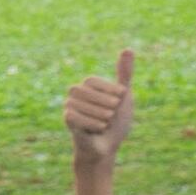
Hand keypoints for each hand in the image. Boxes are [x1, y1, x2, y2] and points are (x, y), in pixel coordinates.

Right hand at [63, 43, 138, 163]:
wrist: (109, 146)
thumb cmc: (118, 121)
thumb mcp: (125, 95)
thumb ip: (125, 73)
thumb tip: (128, 48)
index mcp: (88, 85)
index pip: (93, 80)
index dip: (109, 91)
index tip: (120, 100)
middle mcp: (75, 93)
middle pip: (85, 91)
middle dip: (106, 104)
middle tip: (112, 115)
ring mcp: (69, 105)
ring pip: (82, 105)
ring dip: (101, 116)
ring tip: (105, 123)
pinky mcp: (67, 120)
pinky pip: (74, 117)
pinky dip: (92, 124)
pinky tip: (98, 129)